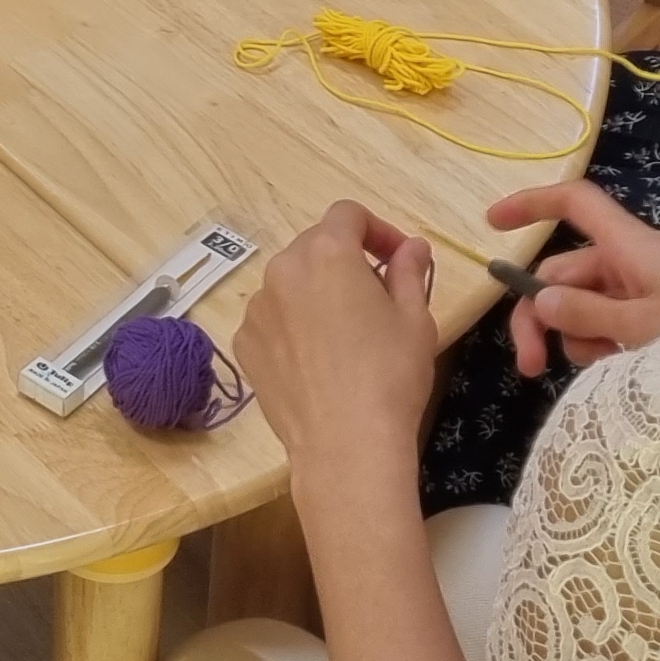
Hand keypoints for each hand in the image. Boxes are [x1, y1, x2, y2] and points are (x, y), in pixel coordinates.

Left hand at [236, 201, 441, 493]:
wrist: (345, 445)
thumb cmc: (390, 376)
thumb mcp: (415, 318)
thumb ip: (409, 271)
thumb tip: (411, 246)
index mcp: (327, 253)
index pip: (348, 215)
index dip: (378, 230)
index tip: (398, 259)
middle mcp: (282, 270)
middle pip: (315, 245)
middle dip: (347, 259)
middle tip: (377, 296)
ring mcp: (257, 309)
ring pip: (290, 282)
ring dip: (317, 291)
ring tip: (345, 332)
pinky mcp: (244, 344)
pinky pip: (272, 319)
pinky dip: (293, 325)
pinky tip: (317, 360)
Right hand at [484, 179, 659, 375]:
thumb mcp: (644, 328)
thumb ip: (587, 314)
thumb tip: (540, 298)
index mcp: (632, 246)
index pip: (575, 205)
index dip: (532, 204)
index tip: (491, 224)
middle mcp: (635, 261)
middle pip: (566, 272)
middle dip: (542, 314)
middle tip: (531, 368)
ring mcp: (648, 290)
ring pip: (585, 305)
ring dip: (577, 337)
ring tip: (601, 368)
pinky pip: (612, 323)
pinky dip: (604, 345)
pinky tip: (621, 369)